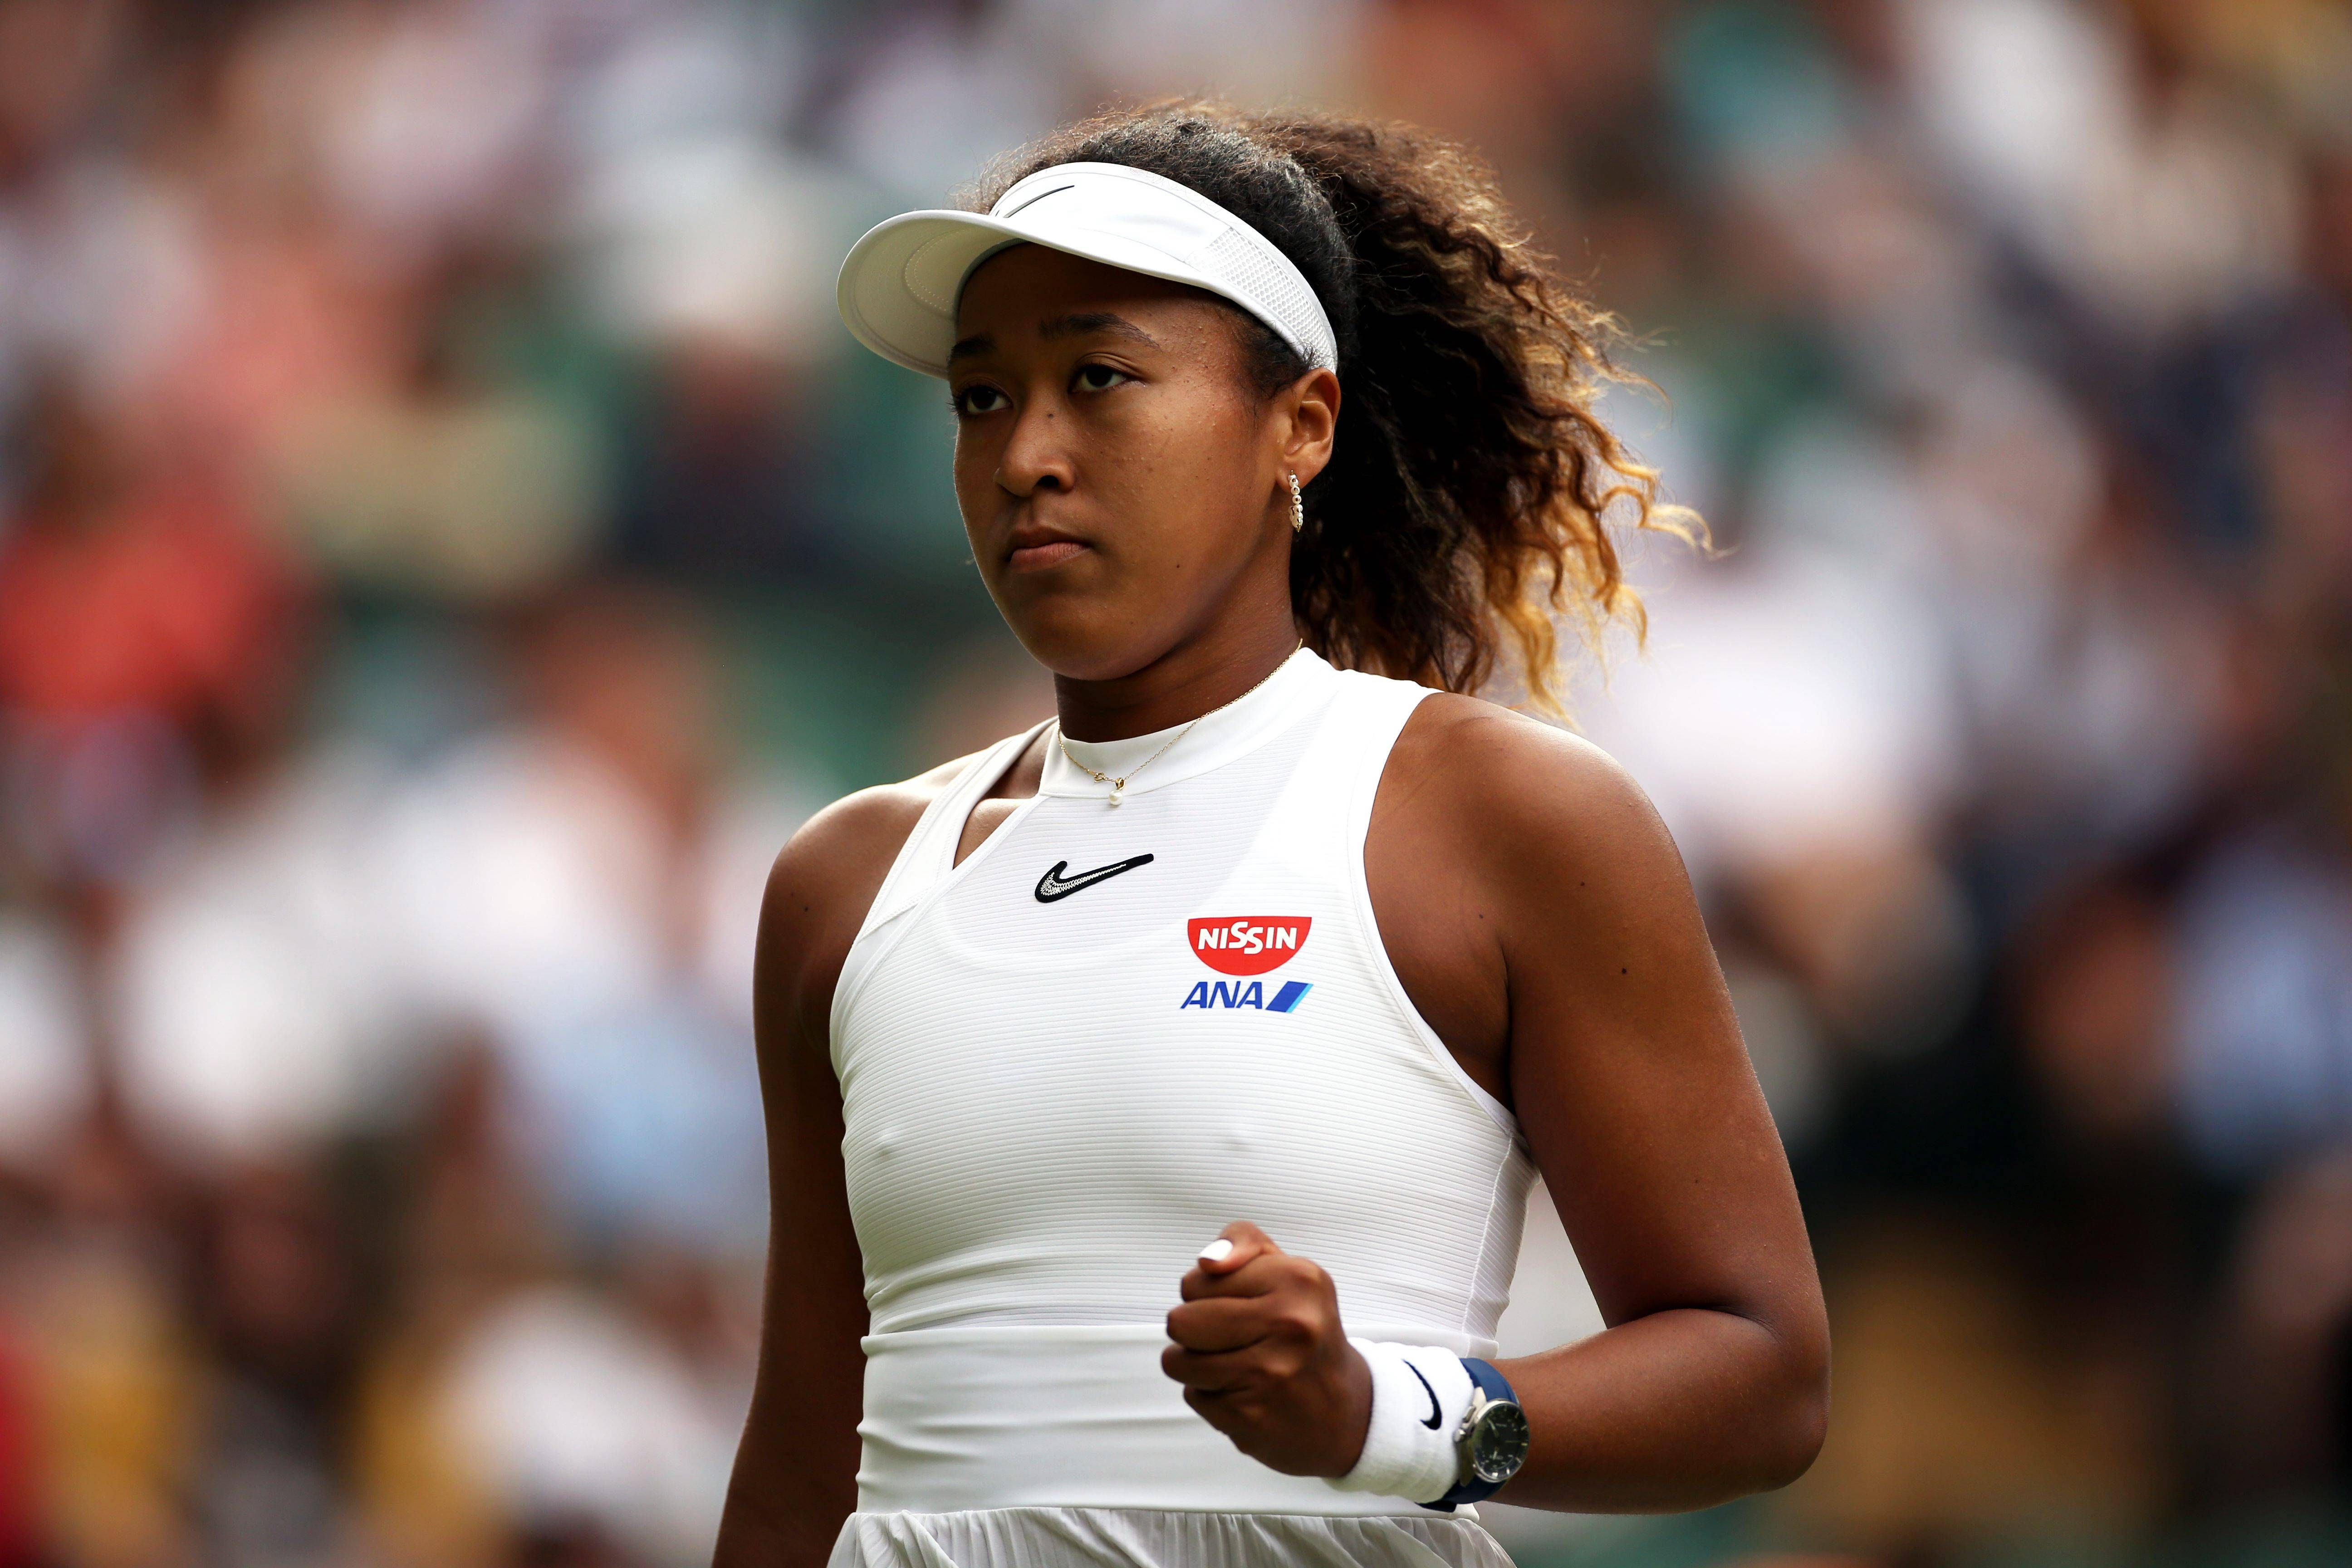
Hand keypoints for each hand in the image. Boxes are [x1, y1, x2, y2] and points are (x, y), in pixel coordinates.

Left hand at [1162, 1221, 1374, 1477]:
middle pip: (1180, 1321)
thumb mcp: (1286, 1270)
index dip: (1205, 1293)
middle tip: (1231, 1338)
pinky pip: (1194, 1396)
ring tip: (1236, 1366)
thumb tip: (1209, 1260)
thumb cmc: (1301, 1330)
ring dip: (1196, 1366)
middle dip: (1193, 1331)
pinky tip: (1245, 1394)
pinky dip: (1211, 1397)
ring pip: (1177, 1362)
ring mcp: (1271, 1374)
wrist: (1343, 1410)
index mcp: (1298, 1279)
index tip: (1240, 1305)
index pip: (1196, 1280)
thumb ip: (1243, 1241)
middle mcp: (1291, 1324)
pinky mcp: (1251, 1416)